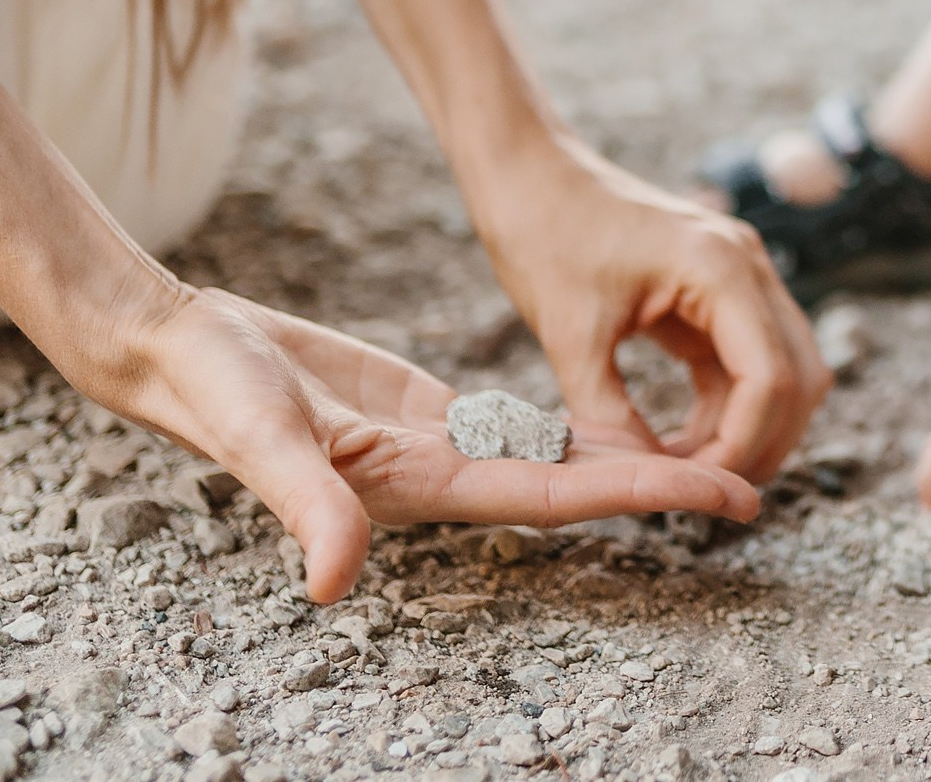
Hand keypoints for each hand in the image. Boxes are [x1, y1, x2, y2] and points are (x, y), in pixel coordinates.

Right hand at [96, 286, 761, 602]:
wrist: (177, 350)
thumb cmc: (213, 390)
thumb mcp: (262, 438)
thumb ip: (303, 505)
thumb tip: (332, 581)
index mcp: (423, 485)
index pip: (559, 492)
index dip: (643, 495)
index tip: (721, 499)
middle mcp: (443, 475)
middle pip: (578, 482)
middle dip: (664, 487)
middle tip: (753, 491)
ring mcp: (437, 447)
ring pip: (555, 457)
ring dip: (629, 462)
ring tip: (711, 459)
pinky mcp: (425, 414)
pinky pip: (519, 427)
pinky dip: (573, 427)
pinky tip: (621, 422)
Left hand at [465, 131, 828, 483]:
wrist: (528, 174)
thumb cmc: (543, 237)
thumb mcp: (569, 335)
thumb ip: (609, 415)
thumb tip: (645, 482)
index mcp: (719, 268)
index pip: (770, 378)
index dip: (743, 445)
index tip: (696, 490)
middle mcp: (747, 265)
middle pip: (799, 377)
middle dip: (765, 443)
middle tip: (707, 494)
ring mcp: (739, 274)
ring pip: (785, 371)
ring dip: (752, 427)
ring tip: (694, 473)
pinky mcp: (718, 288)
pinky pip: (748, 359)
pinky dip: (728, 405)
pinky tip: (685, 440)